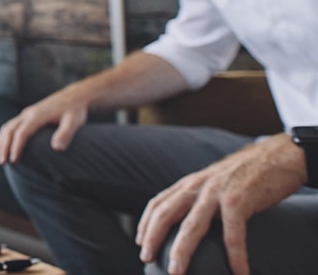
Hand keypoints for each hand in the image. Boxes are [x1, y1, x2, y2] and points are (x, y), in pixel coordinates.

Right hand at [0, 90, 87, 163]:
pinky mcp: (26, 116)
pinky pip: (10, 126)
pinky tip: (4, 148)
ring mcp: (25, 114)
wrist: (73, 97)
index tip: (14, 161)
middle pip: (9, 130)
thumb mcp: (74, 122)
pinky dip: (3, 137)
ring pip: (7, 128)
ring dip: (1, 143)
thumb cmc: (74, 111)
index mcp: (37, 115)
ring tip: (0, 159)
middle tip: (2, 163)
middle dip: (4, 146)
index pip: (22, 132)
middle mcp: (28, 113)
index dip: (16, 147)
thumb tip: (57, 149)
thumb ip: (65, 134)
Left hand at [135, 133, 305, 274]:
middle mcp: (198, 186)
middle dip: (153, 238)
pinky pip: (233, 234)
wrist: (279, 155)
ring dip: (182, 252)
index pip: (158, 203)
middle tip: (147, 259)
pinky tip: (239, 272)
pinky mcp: (239, 200)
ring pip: (192, 226)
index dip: (146, 224)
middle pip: (166, 214)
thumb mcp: (215, 181)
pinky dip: (235, 256)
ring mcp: (217, 192)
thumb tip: (190, 220)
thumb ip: (200, 197)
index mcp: (190, 182)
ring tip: (178, 273)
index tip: (140, 243)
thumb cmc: (247, 173)